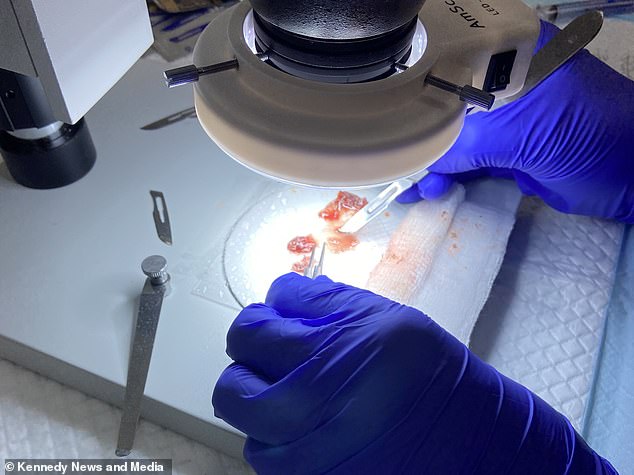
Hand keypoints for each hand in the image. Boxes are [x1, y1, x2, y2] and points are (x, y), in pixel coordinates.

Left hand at [213, 273, 614, 473]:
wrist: (467, 438)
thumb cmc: (429, 371)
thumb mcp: (382, 315)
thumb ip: (320, 301)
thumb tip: (278, 296)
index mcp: (330, 353)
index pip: (249, 332)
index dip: (257, 323)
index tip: (268, 324)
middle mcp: (312, 410)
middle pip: (232, 388)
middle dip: (247, 368)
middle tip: (271, 360)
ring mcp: (310, 456)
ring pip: (246, 428)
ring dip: (260, 407)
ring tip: (296, 395)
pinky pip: (268, 459)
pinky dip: (278, 440)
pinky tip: (311, 426)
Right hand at [398, 21, 633, 222]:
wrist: (630, 177)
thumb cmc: (587, 135)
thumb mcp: (521, 133)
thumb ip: (464, 145)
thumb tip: (417, 164)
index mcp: (511, 53)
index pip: (448, 62)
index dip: (414, 89)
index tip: (384, 114)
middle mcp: (504, 79)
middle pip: (445, 102)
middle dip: (417, 134)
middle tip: (390, 158)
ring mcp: (505, 117)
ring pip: (453, 135)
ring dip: (429, 162)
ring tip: (407, 185)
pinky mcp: (507, 148)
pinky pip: (466, 160)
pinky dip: (446, 176)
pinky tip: (425, 189)